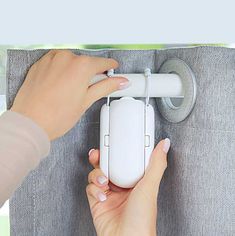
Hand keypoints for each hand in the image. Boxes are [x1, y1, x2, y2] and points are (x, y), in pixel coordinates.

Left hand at [11, 50, 128, 139]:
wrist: (30, 123)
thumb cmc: (55, 116)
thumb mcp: (86, 101)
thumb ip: (106, 87)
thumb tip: (120, 82)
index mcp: (81, 66)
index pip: (103, 63)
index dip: (110, 69)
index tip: (112, 71)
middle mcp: (66, 57)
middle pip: (87, 62)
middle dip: (91, 74)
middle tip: (88, 90)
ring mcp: (51, 59)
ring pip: (72, 62)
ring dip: (76, 72)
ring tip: (71, 91)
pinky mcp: (40, 63)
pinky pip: (57, 63)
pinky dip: (62, 71)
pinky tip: (60, 87)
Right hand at [86, 139, 169, 235]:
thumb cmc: (142, 219)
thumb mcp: (150, 186)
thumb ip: (157, 164)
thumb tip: (164, 145)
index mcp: (135, 181)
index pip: (124, 161)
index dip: (118, 152)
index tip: (115, 144)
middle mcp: (121, 186)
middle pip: (108, 165)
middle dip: (101, 159)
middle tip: (98, 154)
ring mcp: (109, 194)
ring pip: (97, 175)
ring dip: (97, 175)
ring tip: (103, 181)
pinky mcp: (97, 202)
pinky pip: (90, 188)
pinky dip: (93, 189)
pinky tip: (101, 195)